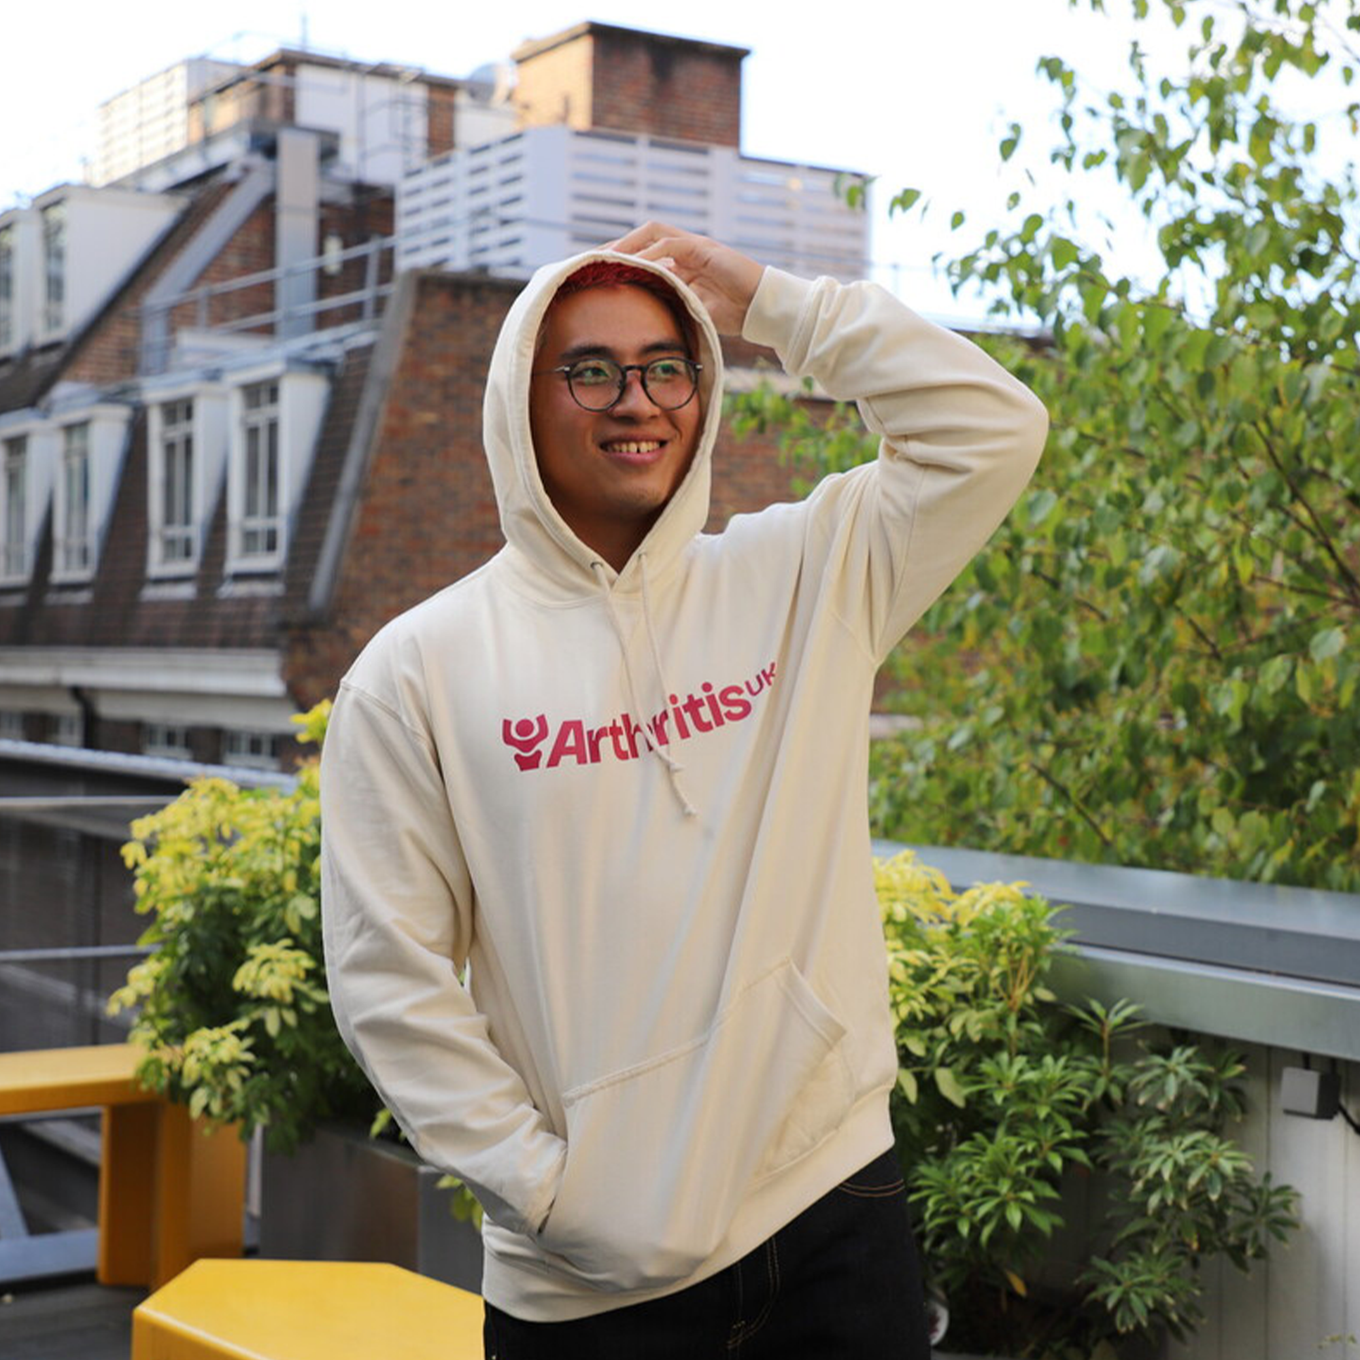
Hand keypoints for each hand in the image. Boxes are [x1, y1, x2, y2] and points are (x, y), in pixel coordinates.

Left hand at [604, 222, 763, 336]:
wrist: (763, 309)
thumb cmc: (733, 315)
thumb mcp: (692, 310)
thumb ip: (671, 304)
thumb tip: (639, 316)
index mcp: (683, 263)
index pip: (645, 251)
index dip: (621, 257)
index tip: (597, 271)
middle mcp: (687, 250)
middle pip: (644, 236)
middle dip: (617, 245)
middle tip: (591, 259)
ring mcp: (696, 247)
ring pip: (654, 233)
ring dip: (628, 244)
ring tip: (606, 258)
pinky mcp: (706, 249)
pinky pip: (671, 244)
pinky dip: (651, 253)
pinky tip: (634, 264)